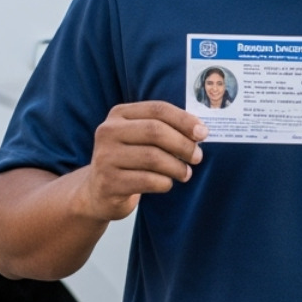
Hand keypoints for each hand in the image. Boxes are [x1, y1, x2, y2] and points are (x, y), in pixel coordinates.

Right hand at [79, 101, 205, 220]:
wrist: (99, 192)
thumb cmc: (130, 160)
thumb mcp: (140, 137)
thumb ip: (164, 128)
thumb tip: (200, 130)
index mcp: (119, 114)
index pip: (158, 109)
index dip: (184, 120)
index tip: (203, 133)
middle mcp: (108, 132)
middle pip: (155, 131)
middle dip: (183, 144)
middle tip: (197, 157)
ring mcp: (105, 157)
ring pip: (153, 157)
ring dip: (177, 167)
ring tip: (185, 173)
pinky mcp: (108, 182)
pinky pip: (147, 180)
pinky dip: (165, 183)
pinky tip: (167, 184)